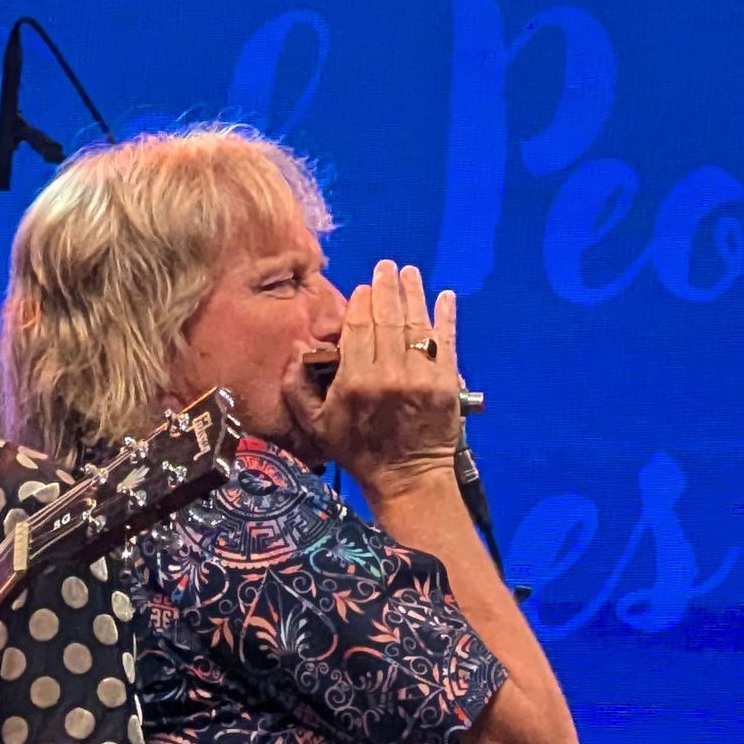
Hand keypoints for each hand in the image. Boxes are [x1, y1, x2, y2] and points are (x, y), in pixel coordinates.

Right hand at [286, 259, 462, 499]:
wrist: (405, 477)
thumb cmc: (356, 450)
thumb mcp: (314, 425)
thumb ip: (296, 387)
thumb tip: (297, 349)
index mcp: (354, 382)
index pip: (359, 328)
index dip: (361, 302)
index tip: (363, 288)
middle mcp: (388, 374)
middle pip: (388, 318)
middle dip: (387, 288)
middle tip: (387, 267)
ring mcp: (421, 376)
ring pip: (416, 324)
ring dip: (414, 293)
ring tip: (410, 273)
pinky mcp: (447, 381)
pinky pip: (446, 341)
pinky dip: (446, 316)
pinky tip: (444, 296)